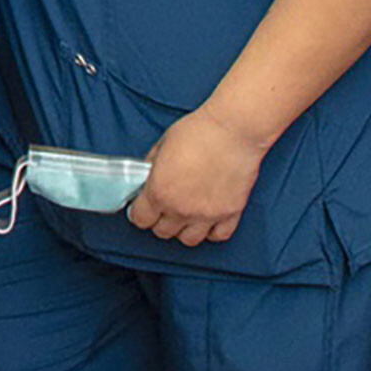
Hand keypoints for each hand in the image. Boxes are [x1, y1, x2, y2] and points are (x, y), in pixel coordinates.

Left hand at [126, 108, 268, 245]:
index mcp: (160, 192)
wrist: (233, 130)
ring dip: (183, 229)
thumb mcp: (162, 145)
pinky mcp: (230, 213)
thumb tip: (147, 177)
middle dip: (159, 221)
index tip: (141, 209)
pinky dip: (211, 231)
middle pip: (163, 232)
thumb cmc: (198, 131)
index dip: (138, 214)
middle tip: (162, 209)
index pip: (141, 219)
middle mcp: (181, 209)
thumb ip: (152, 167)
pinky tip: (208, 219)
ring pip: (189, 240)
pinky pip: (218, 236)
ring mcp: (207, 215)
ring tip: (184, 216)